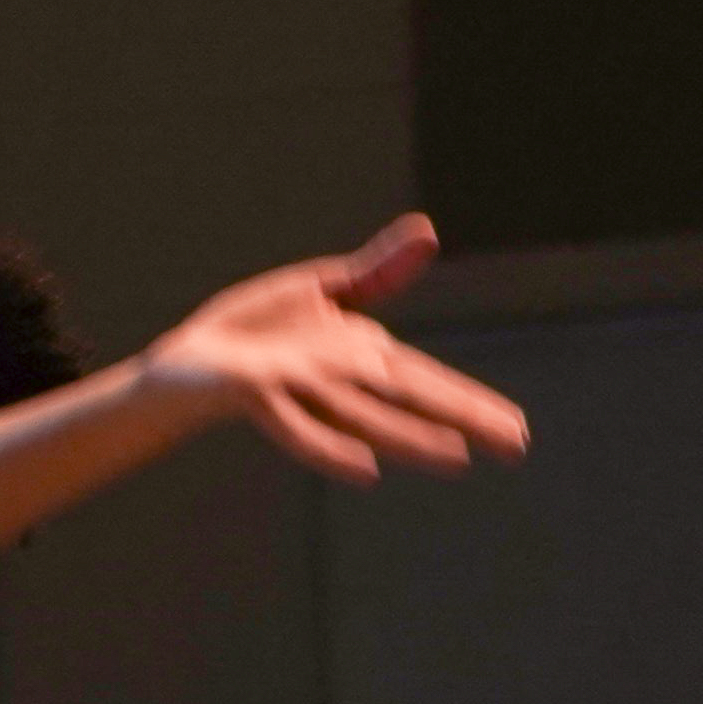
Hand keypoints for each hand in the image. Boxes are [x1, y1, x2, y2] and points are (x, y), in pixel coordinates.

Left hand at [145, 218, 530, 484]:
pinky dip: (330, 447)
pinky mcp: (259, 392)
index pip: (429, 381)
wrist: (184, 361)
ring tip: (457, 459)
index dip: (472, 403)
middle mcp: (341, 379)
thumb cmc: (256, 334)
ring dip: (411, 438)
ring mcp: (302, 388)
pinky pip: (299, 425)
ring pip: (365, 417)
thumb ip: (377, 273)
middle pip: (411, 399)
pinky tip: (365, 470)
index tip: (518, 431)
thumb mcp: (322, 292)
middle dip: (463, 419)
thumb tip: (428, 232)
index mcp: (363, 358)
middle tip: (515, 445)